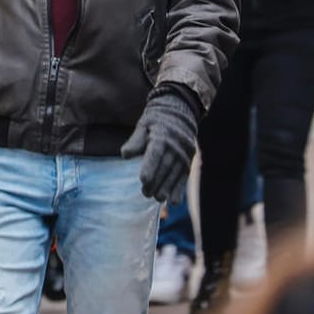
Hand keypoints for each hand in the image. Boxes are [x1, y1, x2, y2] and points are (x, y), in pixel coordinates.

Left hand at [121, 86, 198, 204]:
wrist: (179, 111)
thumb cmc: (156, 120)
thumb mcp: (144, 125)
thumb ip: (135, 140)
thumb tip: (124, 155)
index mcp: (162, 135)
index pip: (156, 153)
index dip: (150, 166)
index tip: (143, 179)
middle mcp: (176, 146)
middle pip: (165, 166)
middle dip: (156, 181)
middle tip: (145, 193)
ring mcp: (184, 154)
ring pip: (175, 173)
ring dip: (167, 188)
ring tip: (157, 198)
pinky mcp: (189, 160)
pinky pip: (184, 176)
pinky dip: (179, 189)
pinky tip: (174, 201)